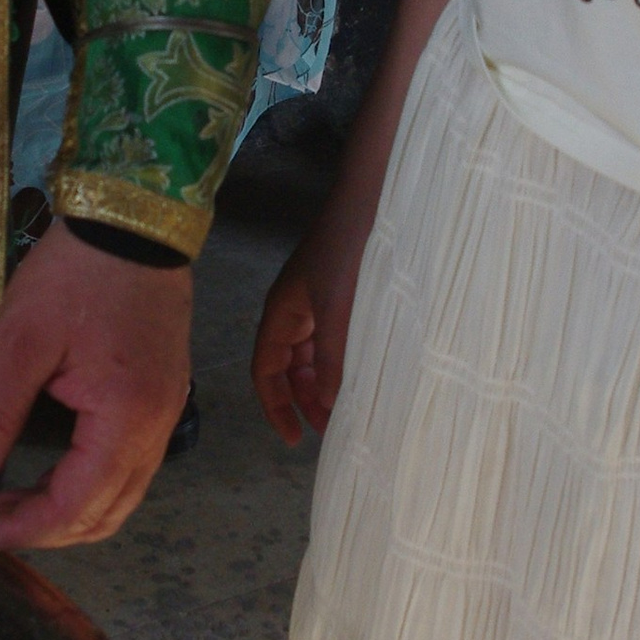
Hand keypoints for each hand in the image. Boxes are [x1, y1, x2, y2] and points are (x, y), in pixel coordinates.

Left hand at [0, 220, 192, 551]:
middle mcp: (156, 430)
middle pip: (103, 514)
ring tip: (10, 501)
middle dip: (42, 529)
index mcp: (125, 420)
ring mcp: (166, 414)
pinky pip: (128, 467)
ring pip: (120, 496)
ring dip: (66, 510)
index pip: (73, 507)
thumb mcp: (21, 340)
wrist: (133, 221)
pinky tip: (49, 470)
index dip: (20, 529)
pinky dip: (87, 485)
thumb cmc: (76, 274)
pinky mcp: (162, 398)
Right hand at [251, 205, 369, 445]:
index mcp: (281, 313)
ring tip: (351, 409)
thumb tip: (330, 404)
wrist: (374, 199)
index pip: (265, 371)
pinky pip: (335, 338)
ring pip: (314, 354)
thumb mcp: (338, 310)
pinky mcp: (343, 292)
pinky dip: (344, 361)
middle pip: (289, 367)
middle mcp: (295, 310)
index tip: (295, 440)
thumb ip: (333, 359)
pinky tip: (365, 374)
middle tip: (333, 430)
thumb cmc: (349, 250)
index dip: (275, 407)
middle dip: (305, 400)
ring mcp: (319, 301)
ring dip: (327, 383)